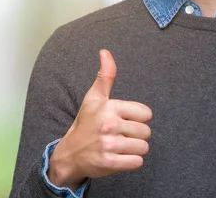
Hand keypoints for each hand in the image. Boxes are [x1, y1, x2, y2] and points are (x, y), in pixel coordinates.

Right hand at [48, 50, 152, 189]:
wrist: (69, 154)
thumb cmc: (86, 123)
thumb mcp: (94, 98)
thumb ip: (105, 75)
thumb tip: (105, 51)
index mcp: (109, 107)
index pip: (146, 114)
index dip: (138, 118)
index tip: (123, 120)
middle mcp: (109, 125)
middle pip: (146, 132)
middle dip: (136, 135)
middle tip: (120, 135)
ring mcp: (109, 145)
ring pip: (143, 147)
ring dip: (135, 149)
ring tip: (120, 146)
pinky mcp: (109, 163)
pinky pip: (137, 162)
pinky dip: (132, 162)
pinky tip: (120, 157)